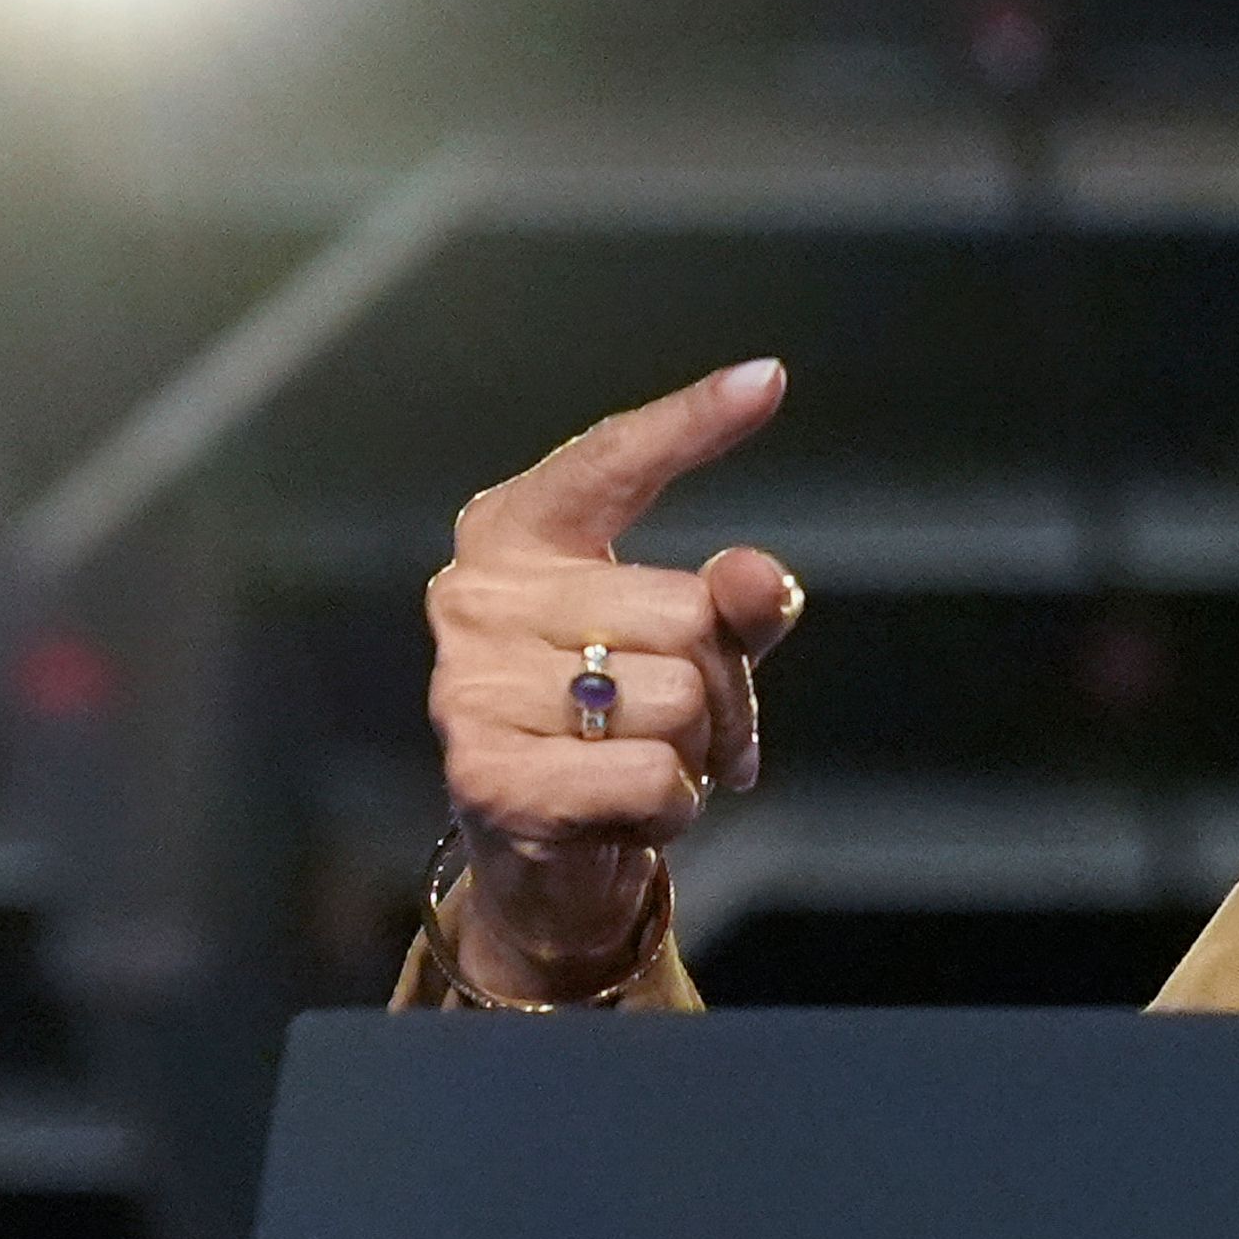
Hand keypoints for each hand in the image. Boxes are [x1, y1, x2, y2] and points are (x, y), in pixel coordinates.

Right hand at [424, 359, 803, 998]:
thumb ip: (735, 604)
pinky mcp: (489, 777)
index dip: (690, 423)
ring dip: (699, 751)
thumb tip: (755, 576)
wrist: (546, 860)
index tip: (767, 378)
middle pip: (688, 614)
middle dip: (727, 685)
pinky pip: (652, 775)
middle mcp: (474, 598)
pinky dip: (672, 806)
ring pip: (678, 699)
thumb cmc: (617, 729)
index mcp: (515, 539)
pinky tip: (626, 811)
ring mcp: (470, 688)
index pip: (608, 463)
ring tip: (649, 764)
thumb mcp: (690, 652)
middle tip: (697, 727)